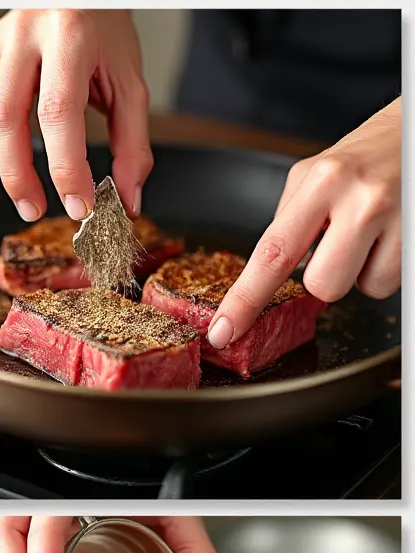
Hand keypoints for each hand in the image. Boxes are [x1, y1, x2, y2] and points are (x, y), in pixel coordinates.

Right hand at [0, 9, 151, 221]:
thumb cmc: (103, 31)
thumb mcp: (129, 82)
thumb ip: (132, 143)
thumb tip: (126, 198)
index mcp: (69, 37)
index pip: (58, 113)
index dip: (65, 168)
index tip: (77, 204)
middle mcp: (25, 35)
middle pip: (3, 118)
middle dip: (17, 176)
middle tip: (34, 208)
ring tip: (18, 171)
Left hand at [208, 97, 400, 349]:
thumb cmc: (369, 154)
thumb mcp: (319, 173)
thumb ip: (291, 221)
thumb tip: (268, 273)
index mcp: (322, 180)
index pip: (272, 253)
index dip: (244, 300)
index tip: (223, 331)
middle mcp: (359, 197)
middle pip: (321, 285)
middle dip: (325, 275)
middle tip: (340, 242)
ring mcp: (396, 215)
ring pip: (360, 289)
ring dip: (359, 271)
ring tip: (371, 233)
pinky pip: (389, 283)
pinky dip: (386, 267)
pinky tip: (390, 235)